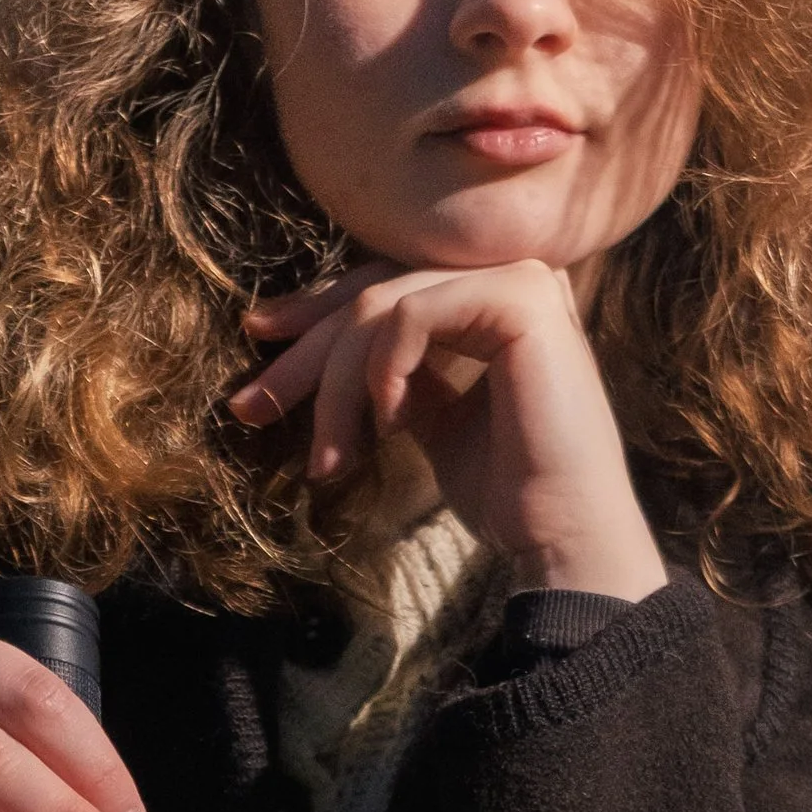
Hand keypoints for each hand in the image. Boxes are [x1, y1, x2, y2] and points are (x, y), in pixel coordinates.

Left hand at [227, 257, 667, 602]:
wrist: (562, 536)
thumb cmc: (507, 490)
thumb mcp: (431, 417)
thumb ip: (395, 373)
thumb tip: (324, 352)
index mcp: (493, 297)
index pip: (387, 284)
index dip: (316, 311)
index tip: (257, 342)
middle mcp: (511, 275)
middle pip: (375, 289)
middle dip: (305, 352)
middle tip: (250, 406)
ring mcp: (521, 279)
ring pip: (383, 304)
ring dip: (337, 384)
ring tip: (328, 459)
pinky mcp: (523, 299)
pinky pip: (413, 315)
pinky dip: (384, 370)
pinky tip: (389, 425)